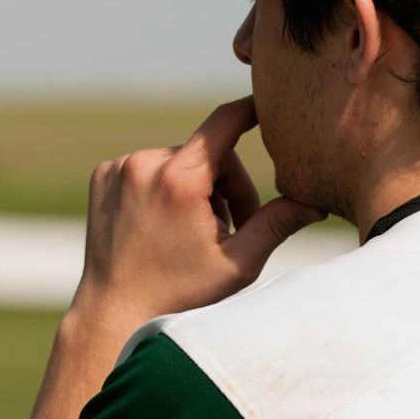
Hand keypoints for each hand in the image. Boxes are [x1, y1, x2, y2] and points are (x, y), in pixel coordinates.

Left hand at [73, 95, 326, 323]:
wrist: (113, 314)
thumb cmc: (180, 296)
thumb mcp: (238, 264)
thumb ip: (278, 224)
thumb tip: (317, 204)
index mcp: (179, 180)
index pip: (225, 122)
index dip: (251, 111)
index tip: (268, 104)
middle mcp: (144, 163)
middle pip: (208, 154)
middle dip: (226, 185)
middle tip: (229, 230)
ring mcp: (118, 168)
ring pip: (179, 160)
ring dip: (195, 187)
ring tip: (193, 234)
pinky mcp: (103, 176)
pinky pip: (148, 167)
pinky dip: (163, 188)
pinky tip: (162, 225)